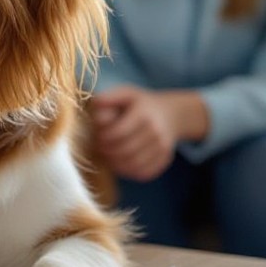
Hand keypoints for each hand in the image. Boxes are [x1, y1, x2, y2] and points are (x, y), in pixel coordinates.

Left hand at [88, 87, 207, 181]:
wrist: (170, 114)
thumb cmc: (139, 104)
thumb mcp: (126, 93)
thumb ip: (109, 98)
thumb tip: (95, 104)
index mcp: (144, 113)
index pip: (118, 132)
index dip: (103, 138)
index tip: (97, 136)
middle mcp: (156, 131)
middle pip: (125, 150)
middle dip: (107, 152)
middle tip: (99, 148)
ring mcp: (162, 147)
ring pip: (133, 165)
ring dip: (115, 164)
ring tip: (107, 156)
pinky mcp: (164, 159)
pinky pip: (143, 173)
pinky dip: (128, 172)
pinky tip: (120, 163)